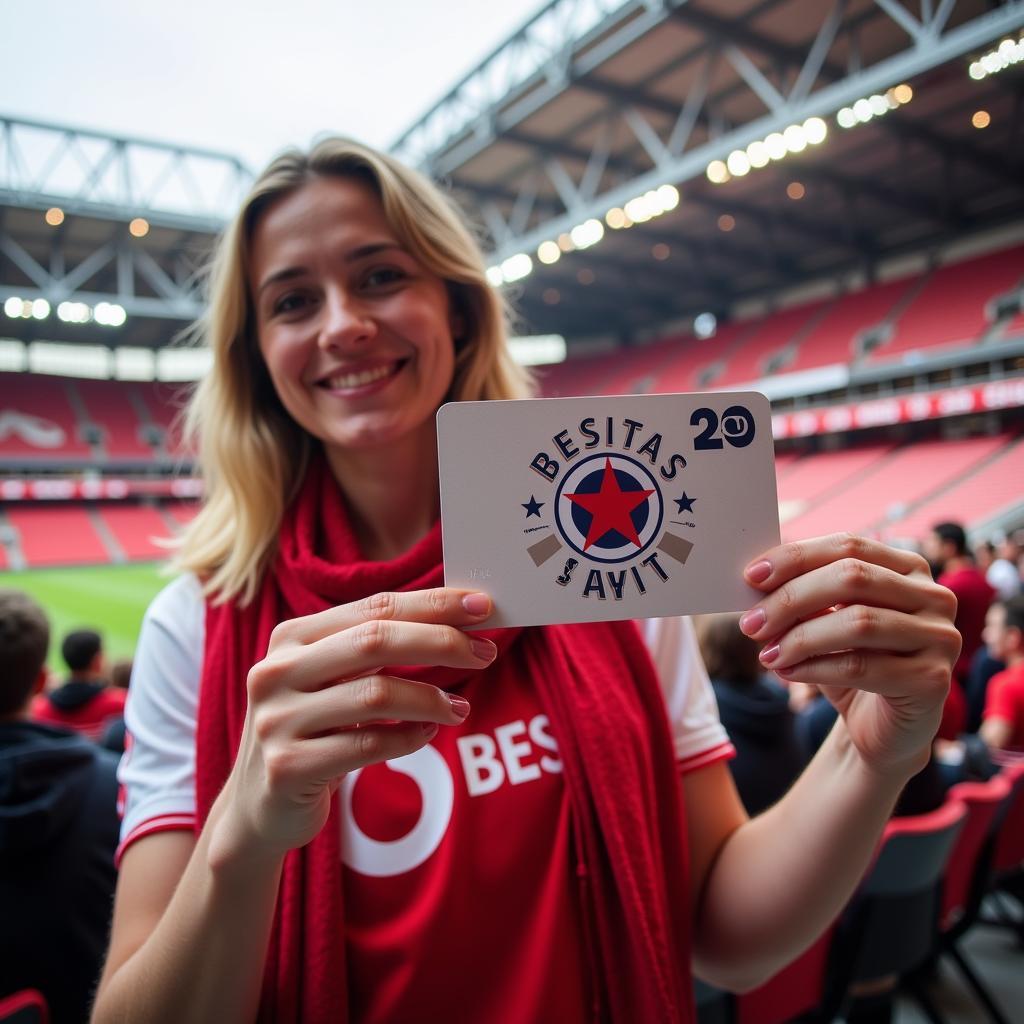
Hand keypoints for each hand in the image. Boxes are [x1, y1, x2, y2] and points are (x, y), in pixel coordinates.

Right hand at [214, 589, 494, 858]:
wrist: (260, 807)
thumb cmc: (314, 729)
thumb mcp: (331, 679)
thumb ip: (376, 647)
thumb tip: (460, 620)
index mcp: (291, 637)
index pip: (374, 607)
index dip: (432, 604)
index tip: (481, 606)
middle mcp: (277, 671)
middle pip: (375, 641)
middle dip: (440, 642)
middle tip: (485, 652)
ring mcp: (278, 720)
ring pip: (375, 694)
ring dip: (430, 698)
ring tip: (460, 708)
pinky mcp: (287, 767)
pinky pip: (367, 747)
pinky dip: (408, 738)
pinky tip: (427, 734)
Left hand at [739, 534, 959, 780]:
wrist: (885, 728)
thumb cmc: (852, 663)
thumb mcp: (825, 621)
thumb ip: (803, 594)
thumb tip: (756, 577)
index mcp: (909, 568)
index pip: (848, 546)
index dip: (796, 557)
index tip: (751, 576)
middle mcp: (934, 596)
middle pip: (852, 578)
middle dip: (792, 599)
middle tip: (752, 623)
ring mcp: (940, 638)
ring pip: (858, 623)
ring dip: (800, 638)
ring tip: (767, 653)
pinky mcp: (932, 680)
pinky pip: (861, 667)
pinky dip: (814, 668)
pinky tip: (787, 673)